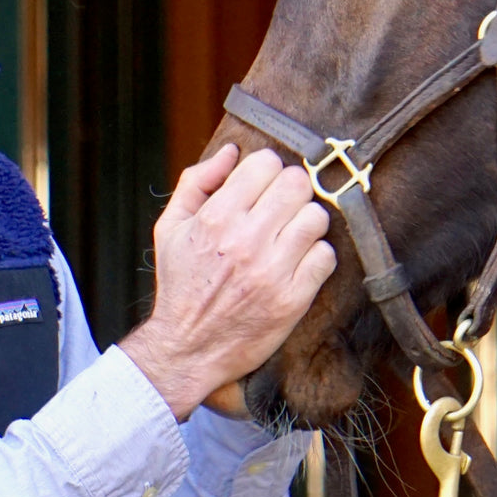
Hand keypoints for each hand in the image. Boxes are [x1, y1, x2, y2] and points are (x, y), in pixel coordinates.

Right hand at [118, 144, 334, 421]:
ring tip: (290, 232)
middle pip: (296, 184)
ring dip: (305, 220)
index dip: (266, 168)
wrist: (188, 346)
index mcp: (216, 217)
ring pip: (316, 217)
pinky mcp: (293, 299)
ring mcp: (273, 271)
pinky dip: (315, 255)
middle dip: (290, 188)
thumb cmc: (180, 282)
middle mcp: (246, 240)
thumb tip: (231, 151)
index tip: (261, 183)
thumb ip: (197, 181)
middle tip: (280, 204)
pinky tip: (296, 260)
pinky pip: (326, 256)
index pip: (266, 163)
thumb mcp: (170, 225)